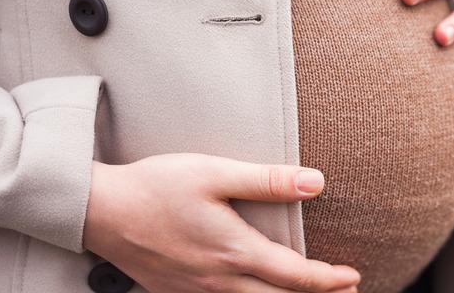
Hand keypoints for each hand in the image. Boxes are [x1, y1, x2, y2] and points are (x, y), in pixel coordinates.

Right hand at [83, 154, 359, 292]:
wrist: (100, 210)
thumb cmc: (157, 186)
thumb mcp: (215, 172)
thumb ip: (267, 180)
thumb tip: (316, 182)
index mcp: (234, 251)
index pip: (295, 276)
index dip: (328, 280)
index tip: (352, 277)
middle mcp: (219, 280)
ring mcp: (197, 291)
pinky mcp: (179, 291)